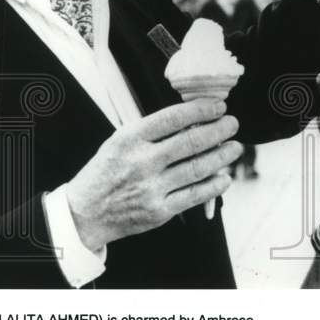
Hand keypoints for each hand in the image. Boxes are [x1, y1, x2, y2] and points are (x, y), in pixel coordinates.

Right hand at [64, 99, 241, 250]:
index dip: (201, 110)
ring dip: (222, 156)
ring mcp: (151, 188)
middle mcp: (141, 162)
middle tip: (233, 123)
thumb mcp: (120, 141)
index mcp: (130, 139)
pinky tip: (225, 177)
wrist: (84, 213)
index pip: (173, 118)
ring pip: (198, 168)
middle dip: (218, 130)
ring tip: (235, 147)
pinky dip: (214, 185)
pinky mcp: (159, 211)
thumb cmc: (107, 171)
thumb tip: (194, 118)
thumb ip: (152, 131)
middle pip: (191, 142)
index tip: (218, 106)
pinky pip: (195, 195)